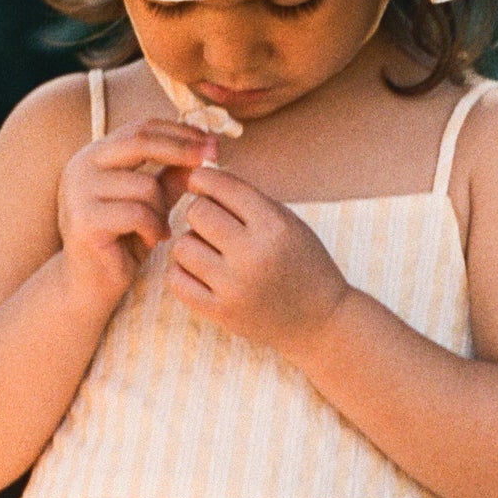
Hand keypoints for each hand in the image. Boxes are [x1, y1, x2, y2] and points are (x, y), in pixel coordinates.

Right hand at [57, 118, 215, 313]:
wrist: (90, 285)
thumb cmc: (123, 242)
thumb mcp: (151, 203)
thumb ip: (170, 178)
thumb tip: (203, 151)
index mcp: (94, 156)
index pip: (140, 128)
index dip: (179, 132)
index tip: (211, 142)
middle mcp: (81, 166)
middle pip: (140, 142)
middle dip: (182, 149)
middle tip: (213, 159)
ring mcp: (79, 192)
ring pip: (144, 186)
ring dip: (162, 210)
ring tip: (160, 229)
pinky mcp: (85, 221)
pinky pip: (137, 214)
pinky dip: (154, 228)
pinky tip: (153, 240)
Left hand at [167, 169, 349, 351]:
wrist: (321, 322)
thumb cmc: (304, 264)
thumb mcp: (289, 223)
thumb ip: (249, 200)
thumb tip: (201, 175)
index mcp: (274, 226)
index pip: (223, 186)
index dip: (204, 178)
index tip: (199, 181)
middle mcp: (253, 255)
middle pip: (197, 212)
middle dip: (201, 212)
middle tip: (213, 223)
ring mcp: (234, 287)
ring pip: (183, 245)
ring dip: (192, 243)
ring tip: (210, 251)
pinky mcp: (220, 313)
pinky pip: (177, 280)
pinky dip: (183, 271)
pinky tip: (200, 271)